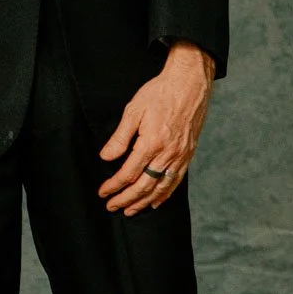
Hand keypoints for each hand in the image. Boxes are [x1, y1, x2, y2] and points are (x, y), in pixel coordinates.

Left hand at [98, 42, 215, 215]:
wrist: (189, 83)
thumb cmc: (160, 93)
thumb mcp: (134, 110)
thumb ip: (120, 137)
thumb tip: (106, 157)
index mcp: (151, 143)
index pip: (128, 173)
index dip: (114, 185)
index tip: (103, 192)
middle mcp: (167, 154)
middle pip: (143, 186)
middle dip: (126, 199)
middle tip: (112, 206)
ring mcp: (180, 156)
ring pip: (160, 188)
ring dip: (143, 201)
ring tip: (130, 210)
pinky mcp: (188, 154)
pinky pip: (176, 181)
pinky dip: (164, 194)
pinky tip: (155, 200)